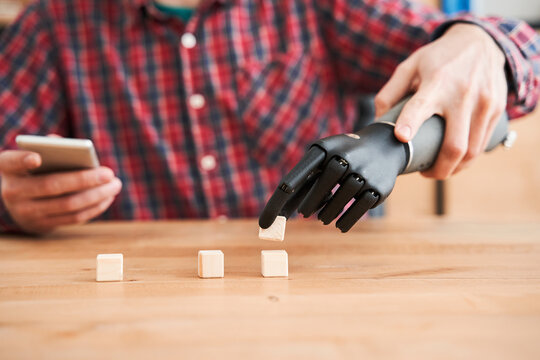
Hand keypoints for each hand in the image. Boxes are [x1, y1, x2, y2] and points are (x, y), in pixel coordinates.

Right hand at [0, 150, 121, 233]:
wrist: (19, 202)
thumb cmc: (33, 171)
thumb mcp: (32, 157)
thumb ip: (48, 148)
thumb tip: (65, 144)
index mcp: (8, 168)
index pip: (12, 162)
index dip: (23, 160)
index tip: (37, 158)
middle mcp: (13, 192)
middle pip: (52, 186)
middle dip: (85, 180)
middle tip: (109, 173)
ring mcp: (26, 212)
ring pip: (67, 205)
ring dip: (96, 196)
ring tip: (115, 185)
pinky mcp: (42, 226)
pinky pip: (73, 218)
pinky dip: (93, 208)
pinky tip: (107, 198)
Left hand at [259, 122, 406, 232]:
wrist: (384, 146)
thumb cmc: (340, 157)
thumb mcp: (324, 160)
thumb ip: (304, 181)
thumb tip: (279, 211)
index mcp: (329, 147)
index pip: (307, 165)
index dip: (294, 180)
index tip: (281, 196)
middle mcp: (349, 155)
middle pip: (328, 178)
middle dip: (314, 199)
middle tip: (303, 214)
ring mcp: (366, 170)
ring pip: (345, 194)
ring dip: (330, 211)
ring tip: (322, 219)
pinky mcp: (379, 187)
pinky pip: (361, 206)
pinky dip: (347, 219)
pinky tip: (339, 226)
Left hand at [375, 23, 506, 178]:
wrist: (481, 41)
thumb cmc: (439, 58)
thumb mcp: (410, 66)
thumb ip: (389, 93)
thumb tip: (378, 123)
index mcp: (435, 82)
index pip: (421, 106)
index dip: (410, 123)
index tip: (401, 138)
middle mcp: (462, 94)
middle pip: (454, 145)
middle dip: (439, 169)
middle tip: (425, 174)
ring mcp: (483, 102)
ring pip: (472, 150)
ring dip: (455, 168)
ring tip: (440, 170)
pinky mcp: (496, 108)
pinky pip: (483, 144)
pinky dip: (469, 158)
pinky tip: (457, 160)